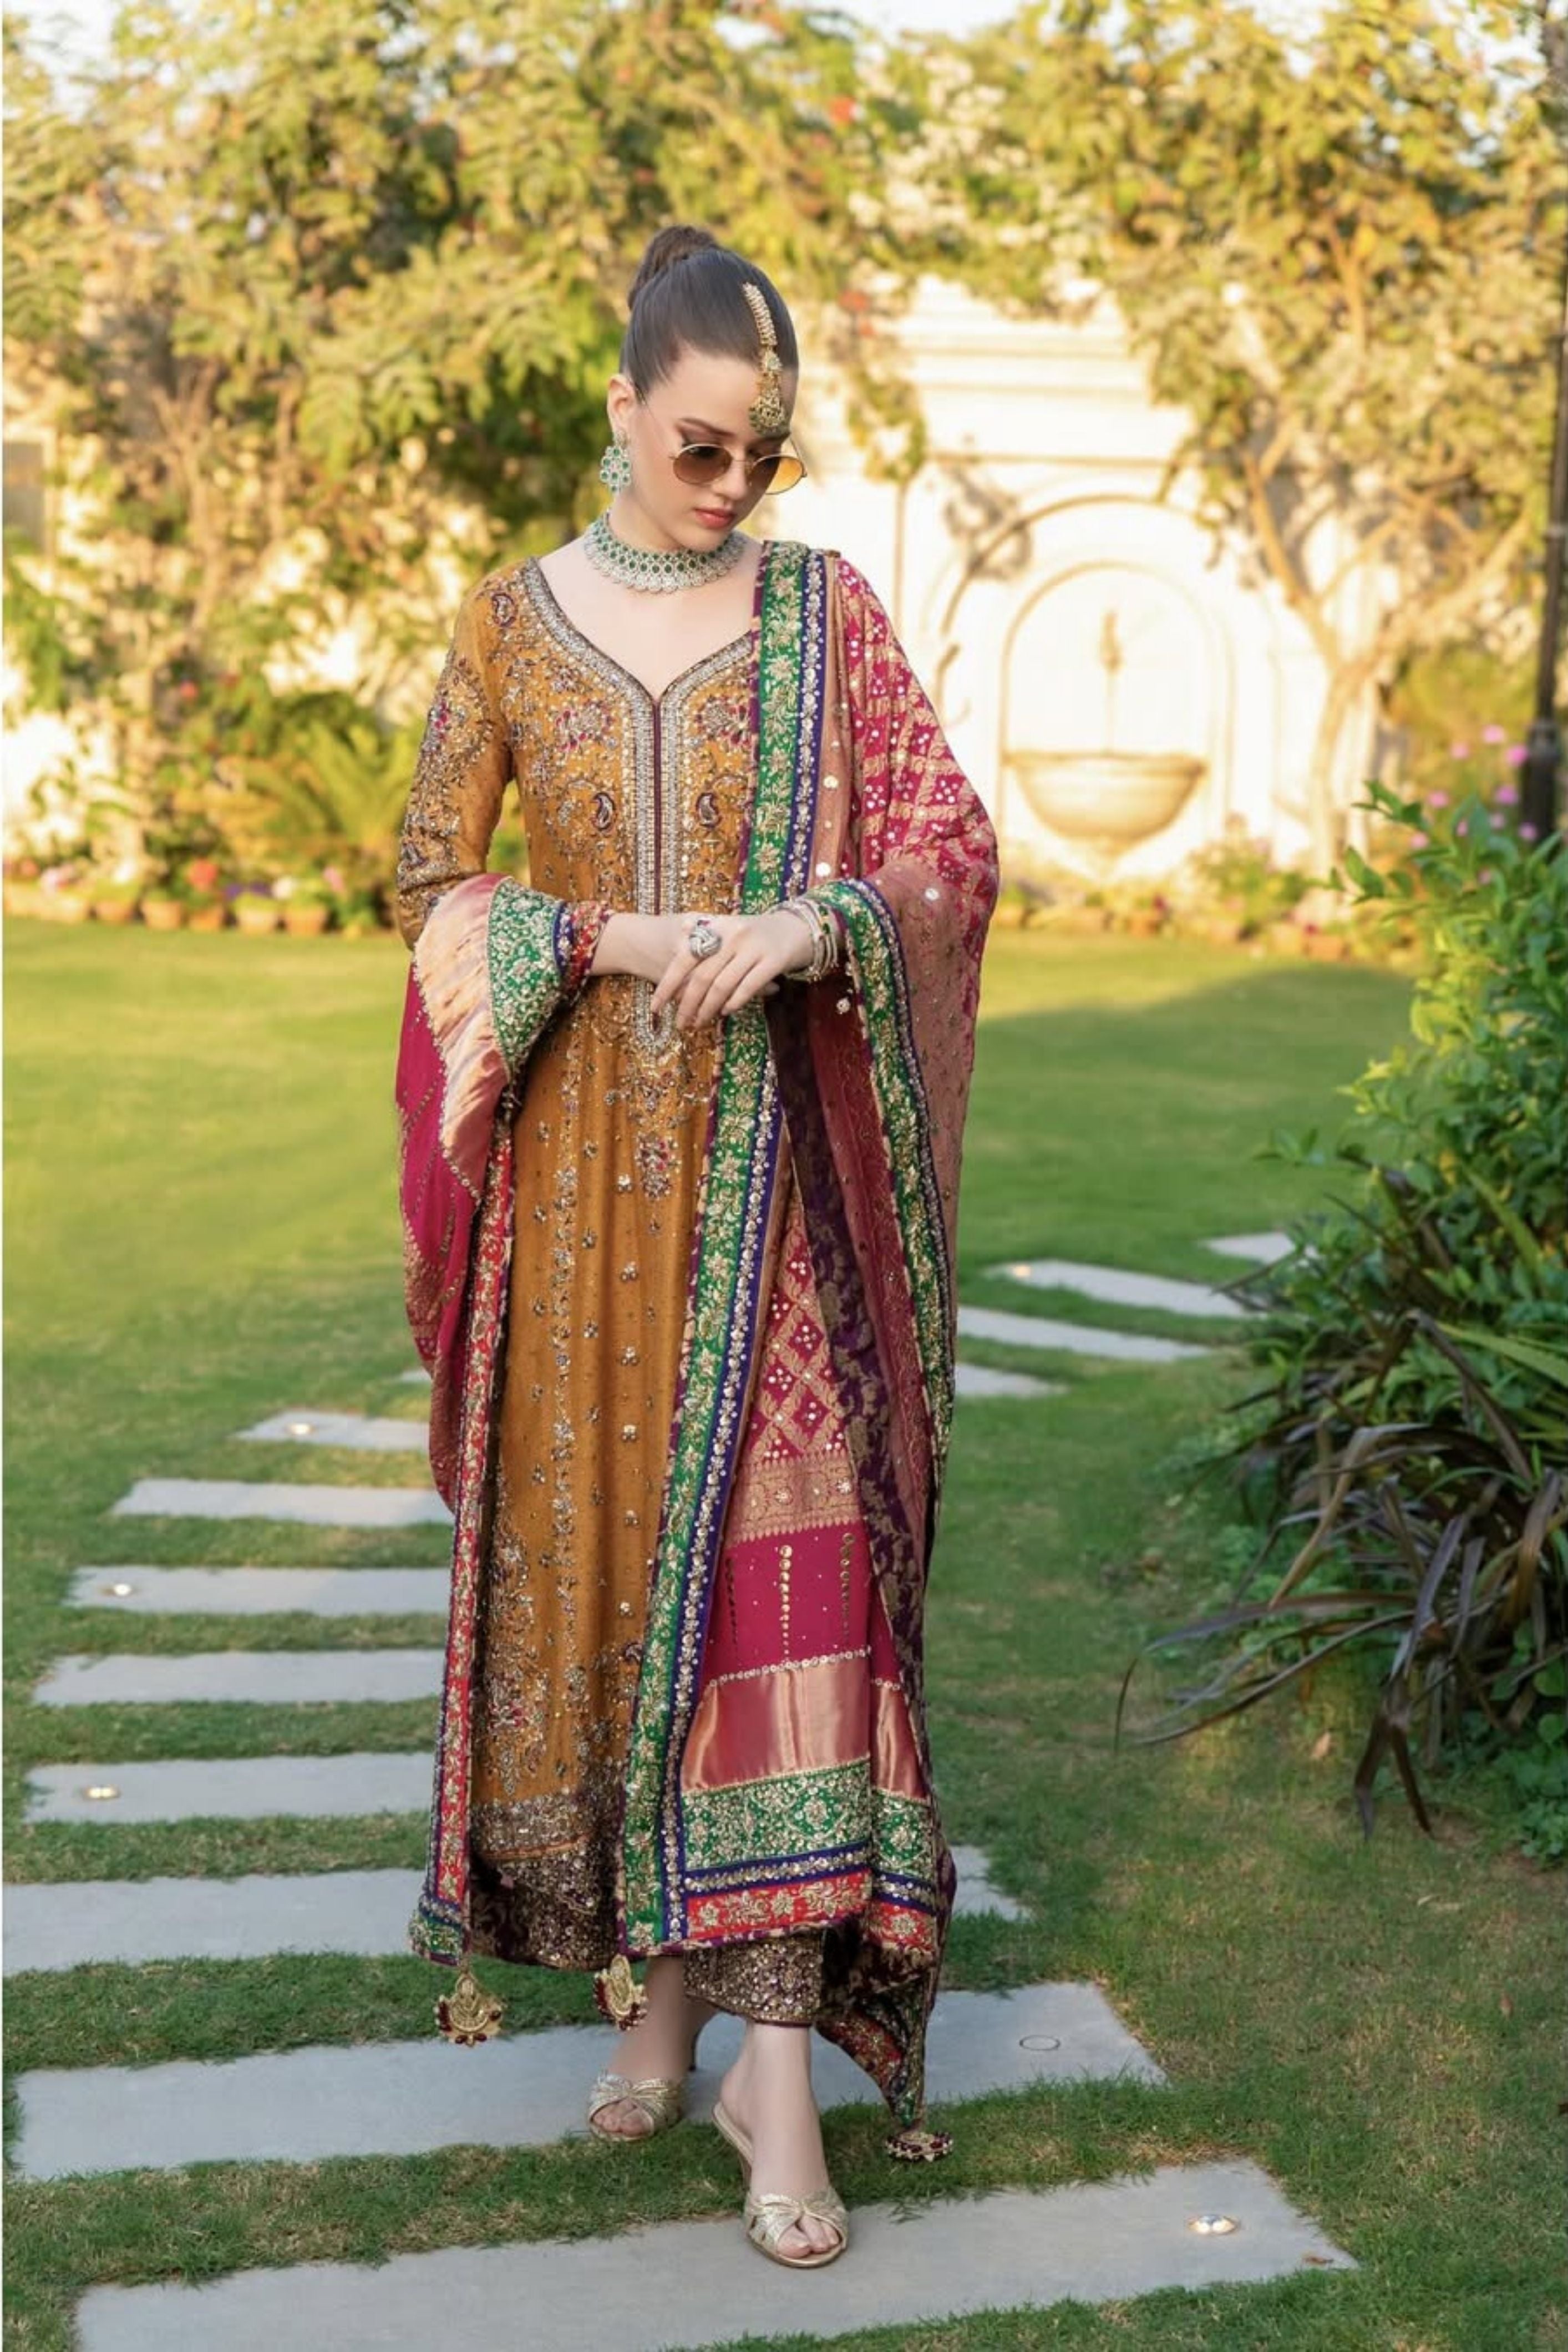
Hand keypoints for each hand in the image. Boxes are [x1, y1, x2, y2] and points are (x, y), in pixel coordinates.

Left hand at [650, 907, 811, 1029]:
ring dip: (708, 1009)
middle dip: (687, 1005)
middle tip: (680, 1024)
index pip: (684, 959)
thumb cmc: (753, 936)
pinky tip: (725, 1012)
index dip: (667, 985)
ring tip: (699, 1023)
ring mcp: (753, 947)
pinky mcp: (773, 960)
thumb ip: (702, 950)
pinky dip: (734, 1003)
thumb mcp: (725, 934)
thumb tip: (674, 986)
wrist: (797, 927)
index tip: (655, 1008)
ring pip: (722, 985)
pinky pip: (747, 987)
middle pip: (701, 977)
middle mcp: (732, 935)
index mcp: (716, 927)